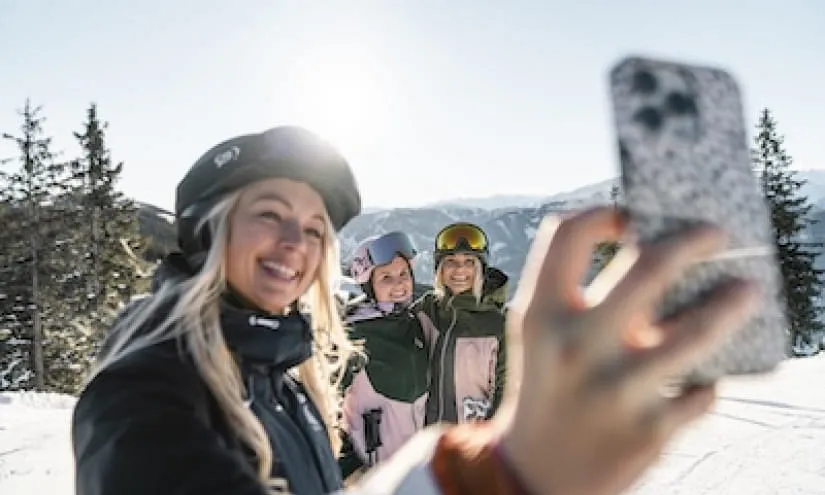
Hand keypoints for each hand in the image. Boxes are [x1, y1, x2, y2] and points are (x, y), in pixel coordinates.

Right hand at [496, 207, 758, 494]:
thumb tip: (641, 245)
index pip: (568, 236)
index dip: (603, 213)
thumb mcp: (539, 335)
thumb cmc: (546, 387)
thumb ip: (570, 290)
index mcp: (542, 315)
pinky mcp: (651, 429)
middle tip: (716, 234)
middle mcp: (577, 346)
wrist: (537, 473)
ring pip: (696, 331)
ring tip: (748, 290)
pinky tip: (700, 379)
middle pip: (649, 269)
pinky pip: (702, 390)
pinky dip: (706, 381)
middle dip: (693, 242)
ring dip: (731, 304)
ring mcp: (617, 388)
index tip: (629, 216)